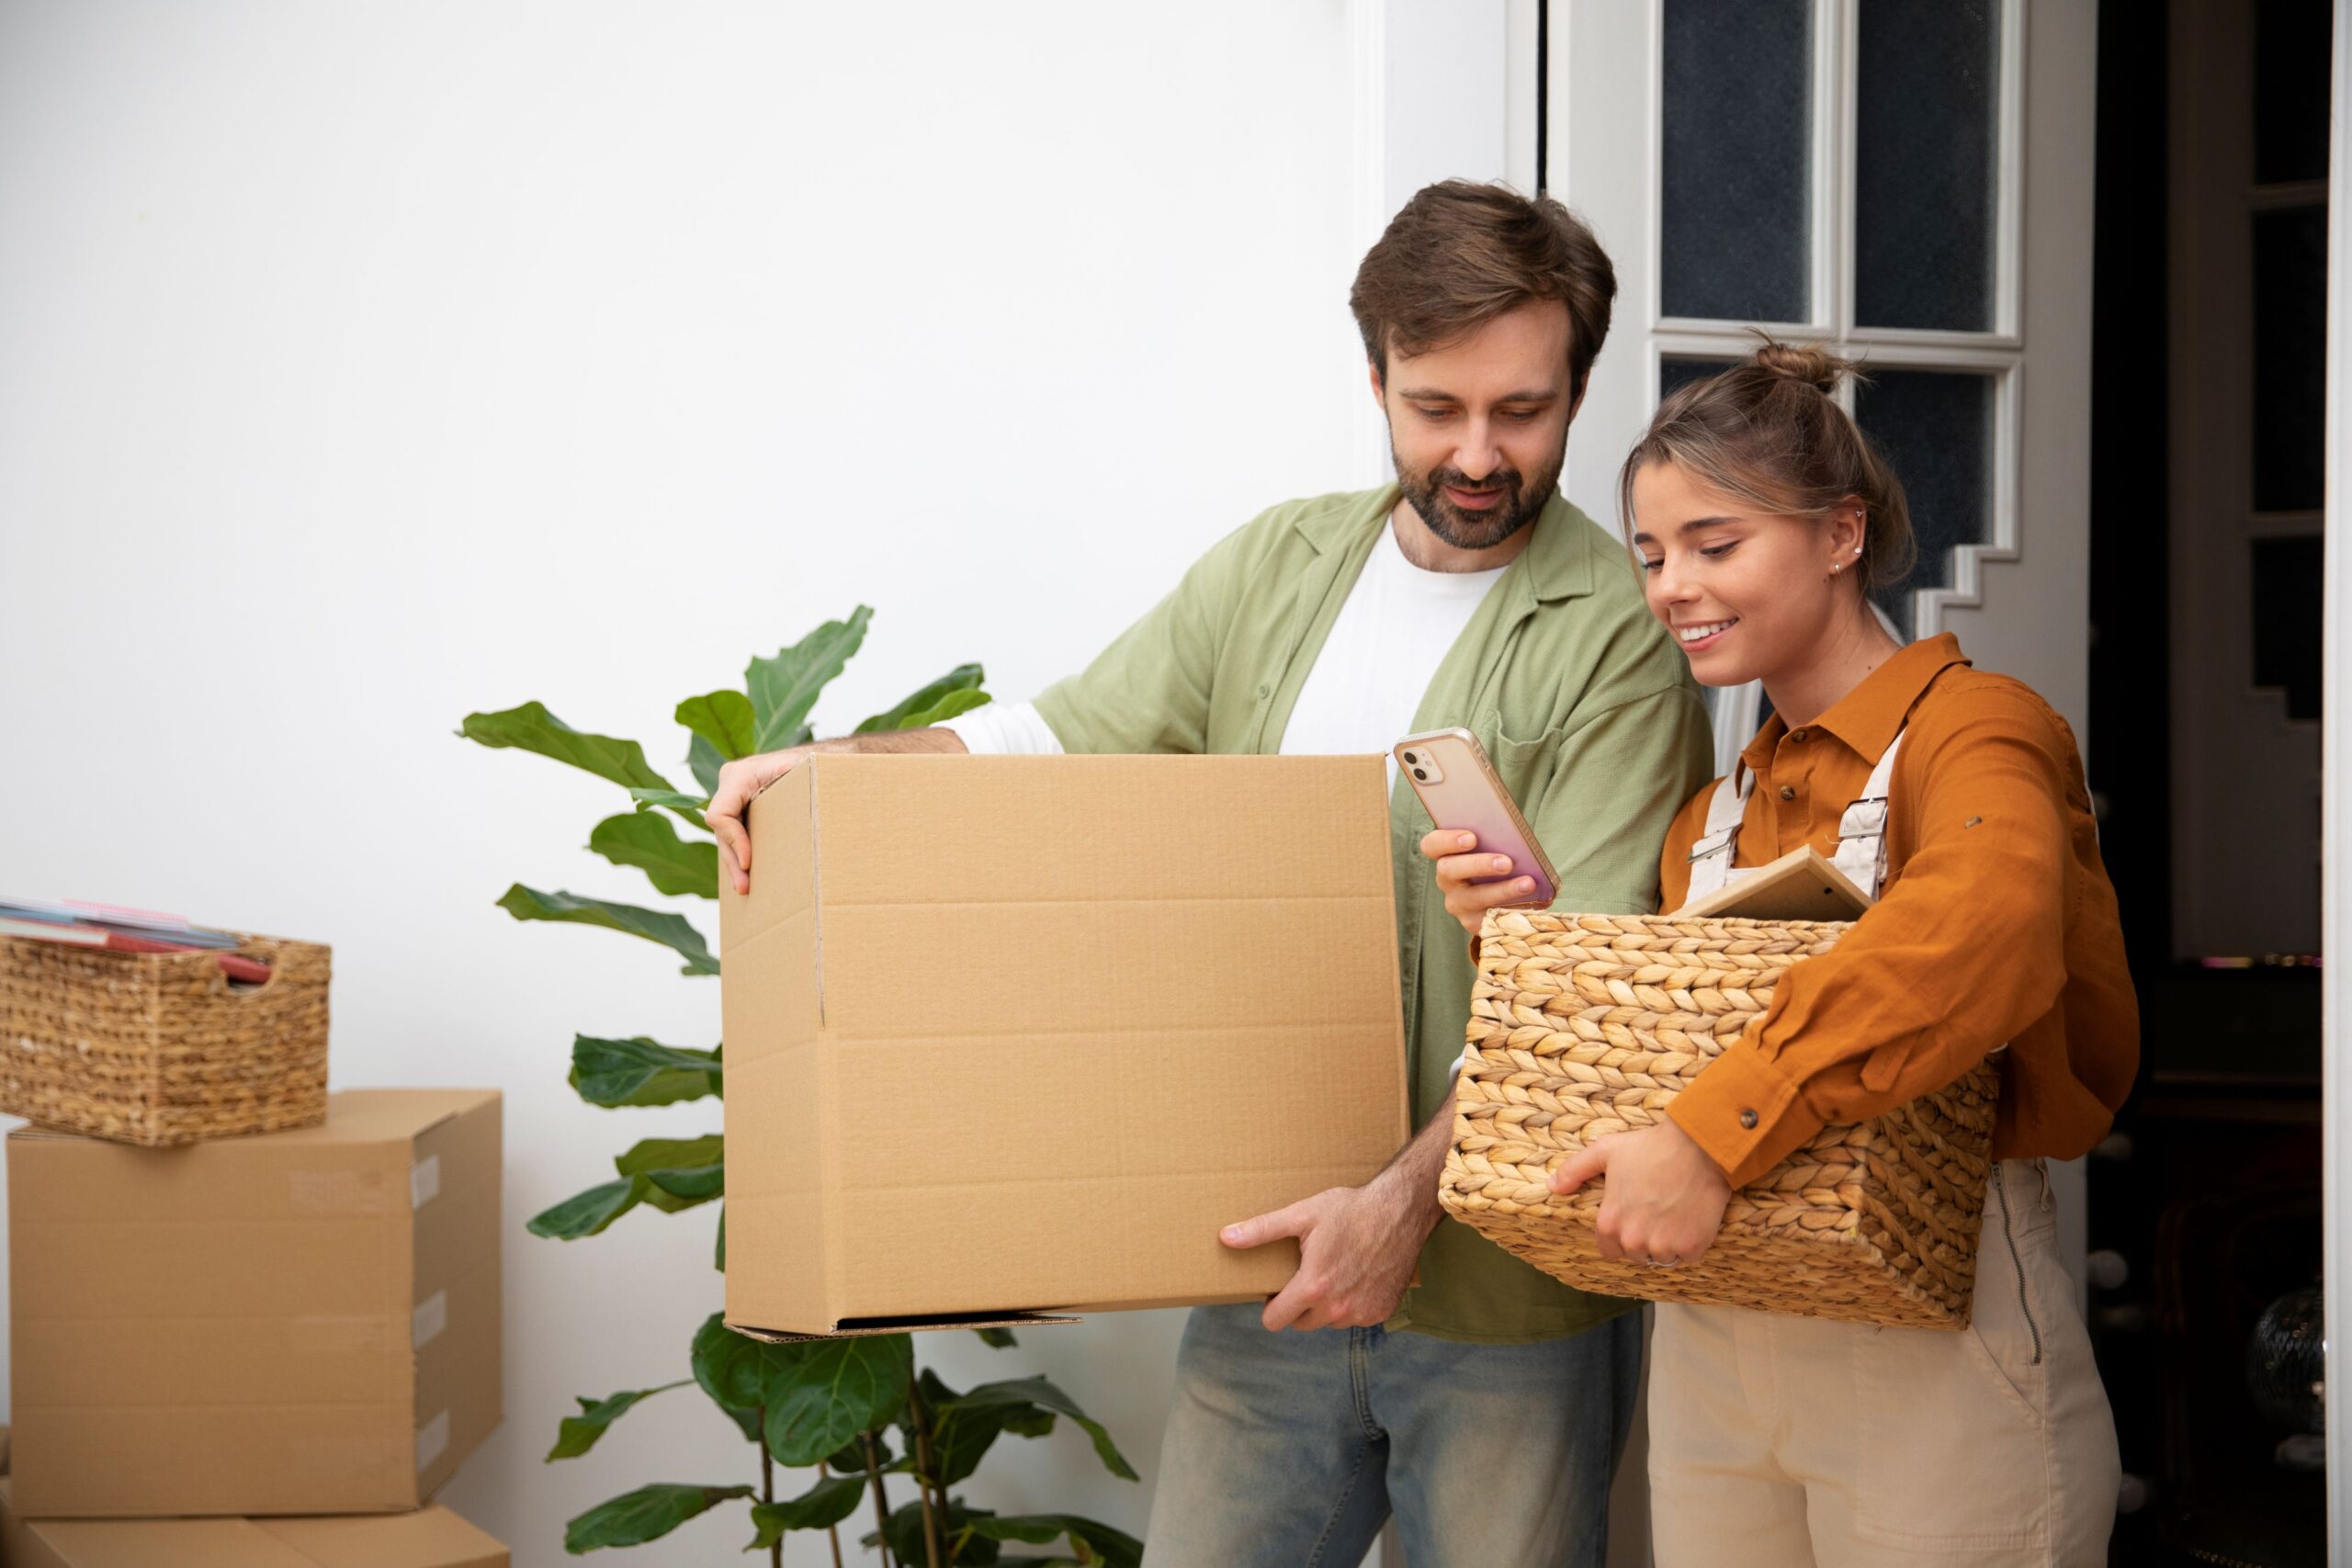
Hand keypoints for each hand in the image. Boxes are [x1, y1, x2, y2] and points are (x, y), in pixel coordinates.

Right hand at [708, 746, 820, 893]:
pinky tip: (747, 878)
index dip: (733, 840)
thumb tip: (807, 782)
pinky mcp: (739, 812)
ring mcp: (732, 800)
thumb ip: (801, 775)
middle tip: (744, 887)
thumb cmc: (808, 763)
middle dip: (733, 860)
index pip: (721, 814)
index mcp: (739, 776)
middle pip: (721, 830)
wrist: (809, 760)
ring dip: (735, 864)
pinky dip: (740, 856)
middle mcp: (730, 787)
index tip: (749, 861)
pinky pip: (733, 836)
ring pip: (725, 837)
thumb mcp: (804, 767)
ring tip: (745, 889)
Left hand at [1220, 1179, 1432, 1331]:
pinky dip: (1353, 1303)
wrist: (1400, 1211)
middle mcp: (1338, 1308)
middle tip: (1306, 1274)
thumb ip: (1262, 1230)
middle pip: (1302, 1323)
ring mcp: (1362, 1313)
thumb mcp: (1302, 1215)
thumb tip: (1225, 1237)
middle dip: (1299, 1304)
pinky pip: (1356, 1317)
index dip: (1271, 1306)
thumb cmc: (1350, 1210)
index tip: (1276, 1289)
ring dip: (1327, 1306)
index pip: (1275, 1321)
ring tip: (1333, 1271)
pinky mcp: (1382, 1312)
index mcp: (1313, 1288)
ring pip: (1329, 1321)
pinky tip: (1356, 1276)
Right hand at [1419, 829, 1539, 937]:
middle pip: (1449, 870)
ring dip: (1502, 890)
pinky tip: (1533, 903)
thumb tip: (1518, 841)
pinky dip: (1513, 909)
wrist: (1506, 895)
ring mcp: (1459, 904)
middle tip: (1506, 862)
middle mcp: (1447, 881)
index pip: (1432, 845)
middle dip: (1478, 865)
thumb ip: (1497, 839)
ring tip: (1528, 883)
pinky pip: (1491, 918)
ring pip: (1473, 898)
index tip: (1471, 837)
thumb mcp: (1495, 847)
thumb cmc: (1500, 859)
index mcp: (1446, 855)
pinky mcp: (1475, 923)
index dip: (1447, 840)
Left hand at [1549, 1119, 1732, 1268]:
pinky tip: (1691, 1218)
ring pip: (1662, 1258)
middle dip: (1644, 1239)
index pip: (1609, 1250)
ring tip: (1674, 1214)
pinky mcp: (1691, 1247)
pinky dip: (1690, 1243)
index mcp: (1609, 1223)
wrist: (1697, 1147)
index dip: (1620, 1235)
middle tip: (1657, 1212)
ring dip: (1667, 1244)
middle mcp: (1634, 1240)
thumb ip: (1574, 1170)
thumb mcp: (1605, 1151)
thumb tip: (1552, 1187)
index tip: (1634, 1218)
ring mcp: (1664, 1246)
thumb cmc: (1650, 1147)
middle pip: (1636, 1255)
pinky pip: (1687, 1256)